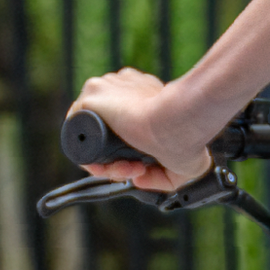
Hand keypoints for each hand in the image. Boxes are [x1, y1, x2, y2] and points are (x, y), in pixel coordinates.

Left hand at [68, 68, 214, 191]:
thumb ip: (162, 176)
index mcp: (143, 96)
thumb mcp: (184, 166)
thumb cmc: (190, 139)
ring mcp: (106, 91)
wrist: (181, 122)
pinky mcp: (91, 98)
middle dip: (120, 161)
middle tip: (138, 171)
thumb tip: (139, 180)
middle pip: (106, 133)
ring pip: (93, 136)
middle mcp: (122, 90)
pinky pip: (79, 133)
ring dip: (109, 162)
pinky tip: (109, 166)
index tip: (143, 167)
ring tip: (130, 169)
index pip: (123, 125)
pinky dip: (91, 155)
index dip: (130, 154)